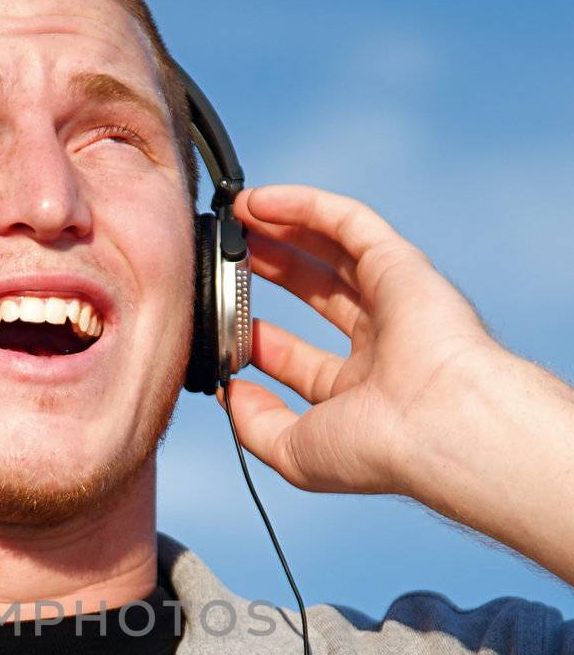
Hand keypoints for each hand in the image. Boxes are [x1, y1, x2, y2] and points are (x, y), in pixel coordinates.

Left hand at [226, 184, 502, 496]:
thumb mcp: (294, 453)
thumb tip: (230, 394)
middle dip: (269, 270)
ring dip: (283, 229)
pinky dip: (304, 206)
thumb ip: (255, 425)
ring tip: (236, 215)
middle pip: (315, 292)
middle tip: (224, 255)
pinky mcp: (401, 264)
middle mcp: (381, 343)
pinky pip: (348, 221)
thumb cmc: (376, 450)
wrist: (437, 425)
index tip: (217, 328)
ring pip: (331, 249)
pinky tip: (259, 201)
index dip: (255, 340)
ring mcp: (394, 300)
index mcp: (359, 392)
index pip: (297, 359)